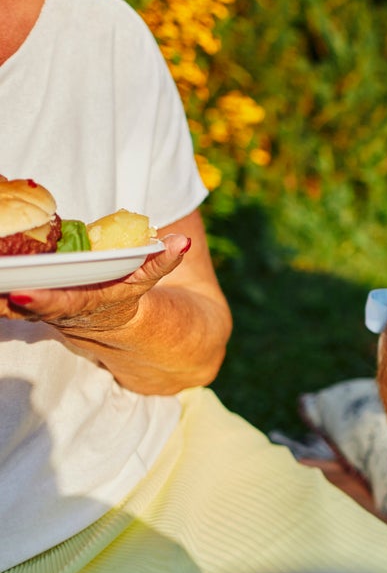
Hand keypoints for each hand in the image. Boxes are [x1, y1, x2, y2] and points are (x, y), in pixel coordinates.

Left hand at [1, 234, 192, 334]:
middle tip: (1, 283)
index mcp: (91, 307)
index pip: (68, 304)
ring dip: (0, 295)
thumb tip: (183, 241)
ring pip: (13, 307)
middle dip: (11, 296)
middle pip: (32, 308)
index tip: (23, 294)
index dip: (46, 301)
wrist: (122, 331)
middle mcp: (63, 314)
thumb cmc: (130, 297)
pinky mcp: (28, 305)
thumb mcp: (147, 281)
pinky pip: (6, 302)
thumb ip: (162, 261)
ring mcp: (44, 312)